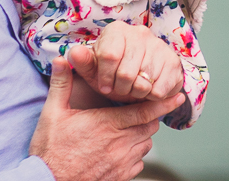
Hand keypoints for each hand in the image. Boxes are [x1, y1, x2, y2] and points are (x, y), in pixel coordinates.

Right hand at [30, 58, 182, 180]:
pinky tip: (121, 149)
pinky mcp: (119, 177)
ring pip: (146, 145)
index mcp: (106, 124)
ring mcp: (120, 162)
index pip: (144, 111)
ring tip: (128, 130)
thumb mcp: (53, 113)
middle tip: (141, 111)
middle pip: (149, 127)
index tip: (177, 97)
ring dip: (142, 135)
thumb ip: (61, 84)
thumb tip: (62, 59)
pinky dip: (136, 155)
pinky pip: (139, 163)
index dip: (163, 104)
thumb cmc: (50, 149)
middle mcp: (118, 144)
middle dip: (149, 117)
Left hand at [68, 21, 183, 101]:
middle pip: (126, 72)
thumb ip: (82, 62)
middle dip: (120, 88)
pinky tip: (147, 90)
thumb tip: (73, 52)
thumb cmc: (113, 71)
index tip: (104, 86)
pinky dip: (150, 97)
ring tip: (132, 89)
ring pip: (143, 83)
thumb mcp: (94, 69)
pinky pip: (159, 90)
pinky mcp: (173, 62)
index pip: (109, 55)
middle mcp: (139, 33)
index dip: (105, 77)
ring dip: (135, 93)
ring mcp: (159, 46)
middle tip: (120, 89)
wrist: (142, 75)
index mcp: (117, 30)